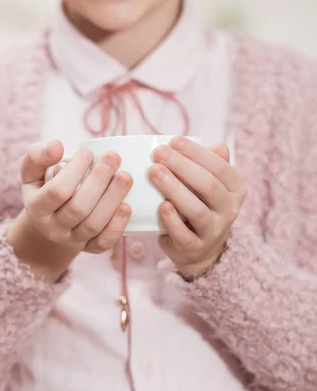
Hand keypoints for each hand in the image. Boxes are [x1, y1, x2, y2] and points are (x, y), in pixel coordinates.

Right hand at [21, 140, 132, 254]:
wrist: (50, 221)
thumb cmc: (44, 187)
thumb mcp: (32, 171)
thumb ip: (38, 155)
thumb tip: (57, 146)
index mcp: (37, 208)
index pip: (56, 191)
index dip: (74, 171)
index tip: (87, 152)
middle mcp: (53, 228)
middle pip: (78, 209)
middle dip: (98, 181)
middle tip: (114, 158)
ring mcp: (72, 240)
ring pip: (93, 225)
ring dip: (112, 200)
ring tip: (126, 177)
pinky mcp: (89, 248)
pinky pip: (103, 243)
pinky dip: (117, 227)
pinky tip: (127, 206)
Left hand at [150, 137, 247, 277]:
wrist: (199, 249)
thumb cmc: (201, 205)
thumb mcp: (212, 184)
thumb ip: (214, 164)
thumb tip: (218, 145)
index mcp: (235, 189)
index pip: (219, 167)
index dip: (196, 152)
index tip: (174, 141)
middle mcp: (230, 210)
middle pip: (207, 185)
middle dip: (181, 166)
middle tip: (158, 153)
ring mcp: (213, 231)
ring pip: (196, 210)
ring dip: (173, 188)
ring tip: (154, 172)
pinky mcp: (194, 248)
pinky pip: (183, 234)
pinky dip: (171, 219)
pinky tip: (161, 205)